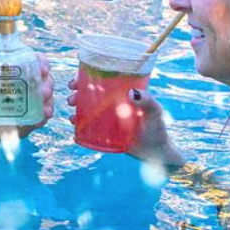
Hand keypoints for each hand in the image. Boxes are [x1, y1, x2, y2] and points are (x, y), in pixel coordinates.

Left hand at [0, 55, 55, 139]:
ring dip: (49, 100)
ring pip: (46, 96)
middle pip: (44, 78)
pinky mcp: (31, 116)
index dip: (41, 61)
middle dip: (48, 84)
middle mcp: (24, 83)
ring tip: (45, 109)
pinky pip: (42, 114)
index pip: (32, 60)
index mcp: (12, 71)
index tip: (43, 68)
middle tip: (43, 91)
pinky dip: (44, 116)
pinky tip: (42, 117)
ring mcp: (29, 100)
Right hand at [66, 76, 182, 167]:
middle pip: (91, 90)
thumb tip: (131, 92)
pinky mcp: (105, 130)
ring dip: (75, 105)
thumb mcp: (155, 113)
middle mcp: (114, 101)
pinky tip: (73, 122)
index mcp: (124, 91)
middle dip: (77, 91)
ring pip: (87, 105)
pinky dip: (79, 121)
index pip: (104, 78)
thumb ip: (148, 102)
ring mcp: (109, 116)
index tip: (77, 79)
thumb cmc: (158, 129)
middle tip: (71, 96)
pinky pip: (89, 123)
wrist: (155, 153)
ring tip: (71, 110)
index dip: (87, 76)